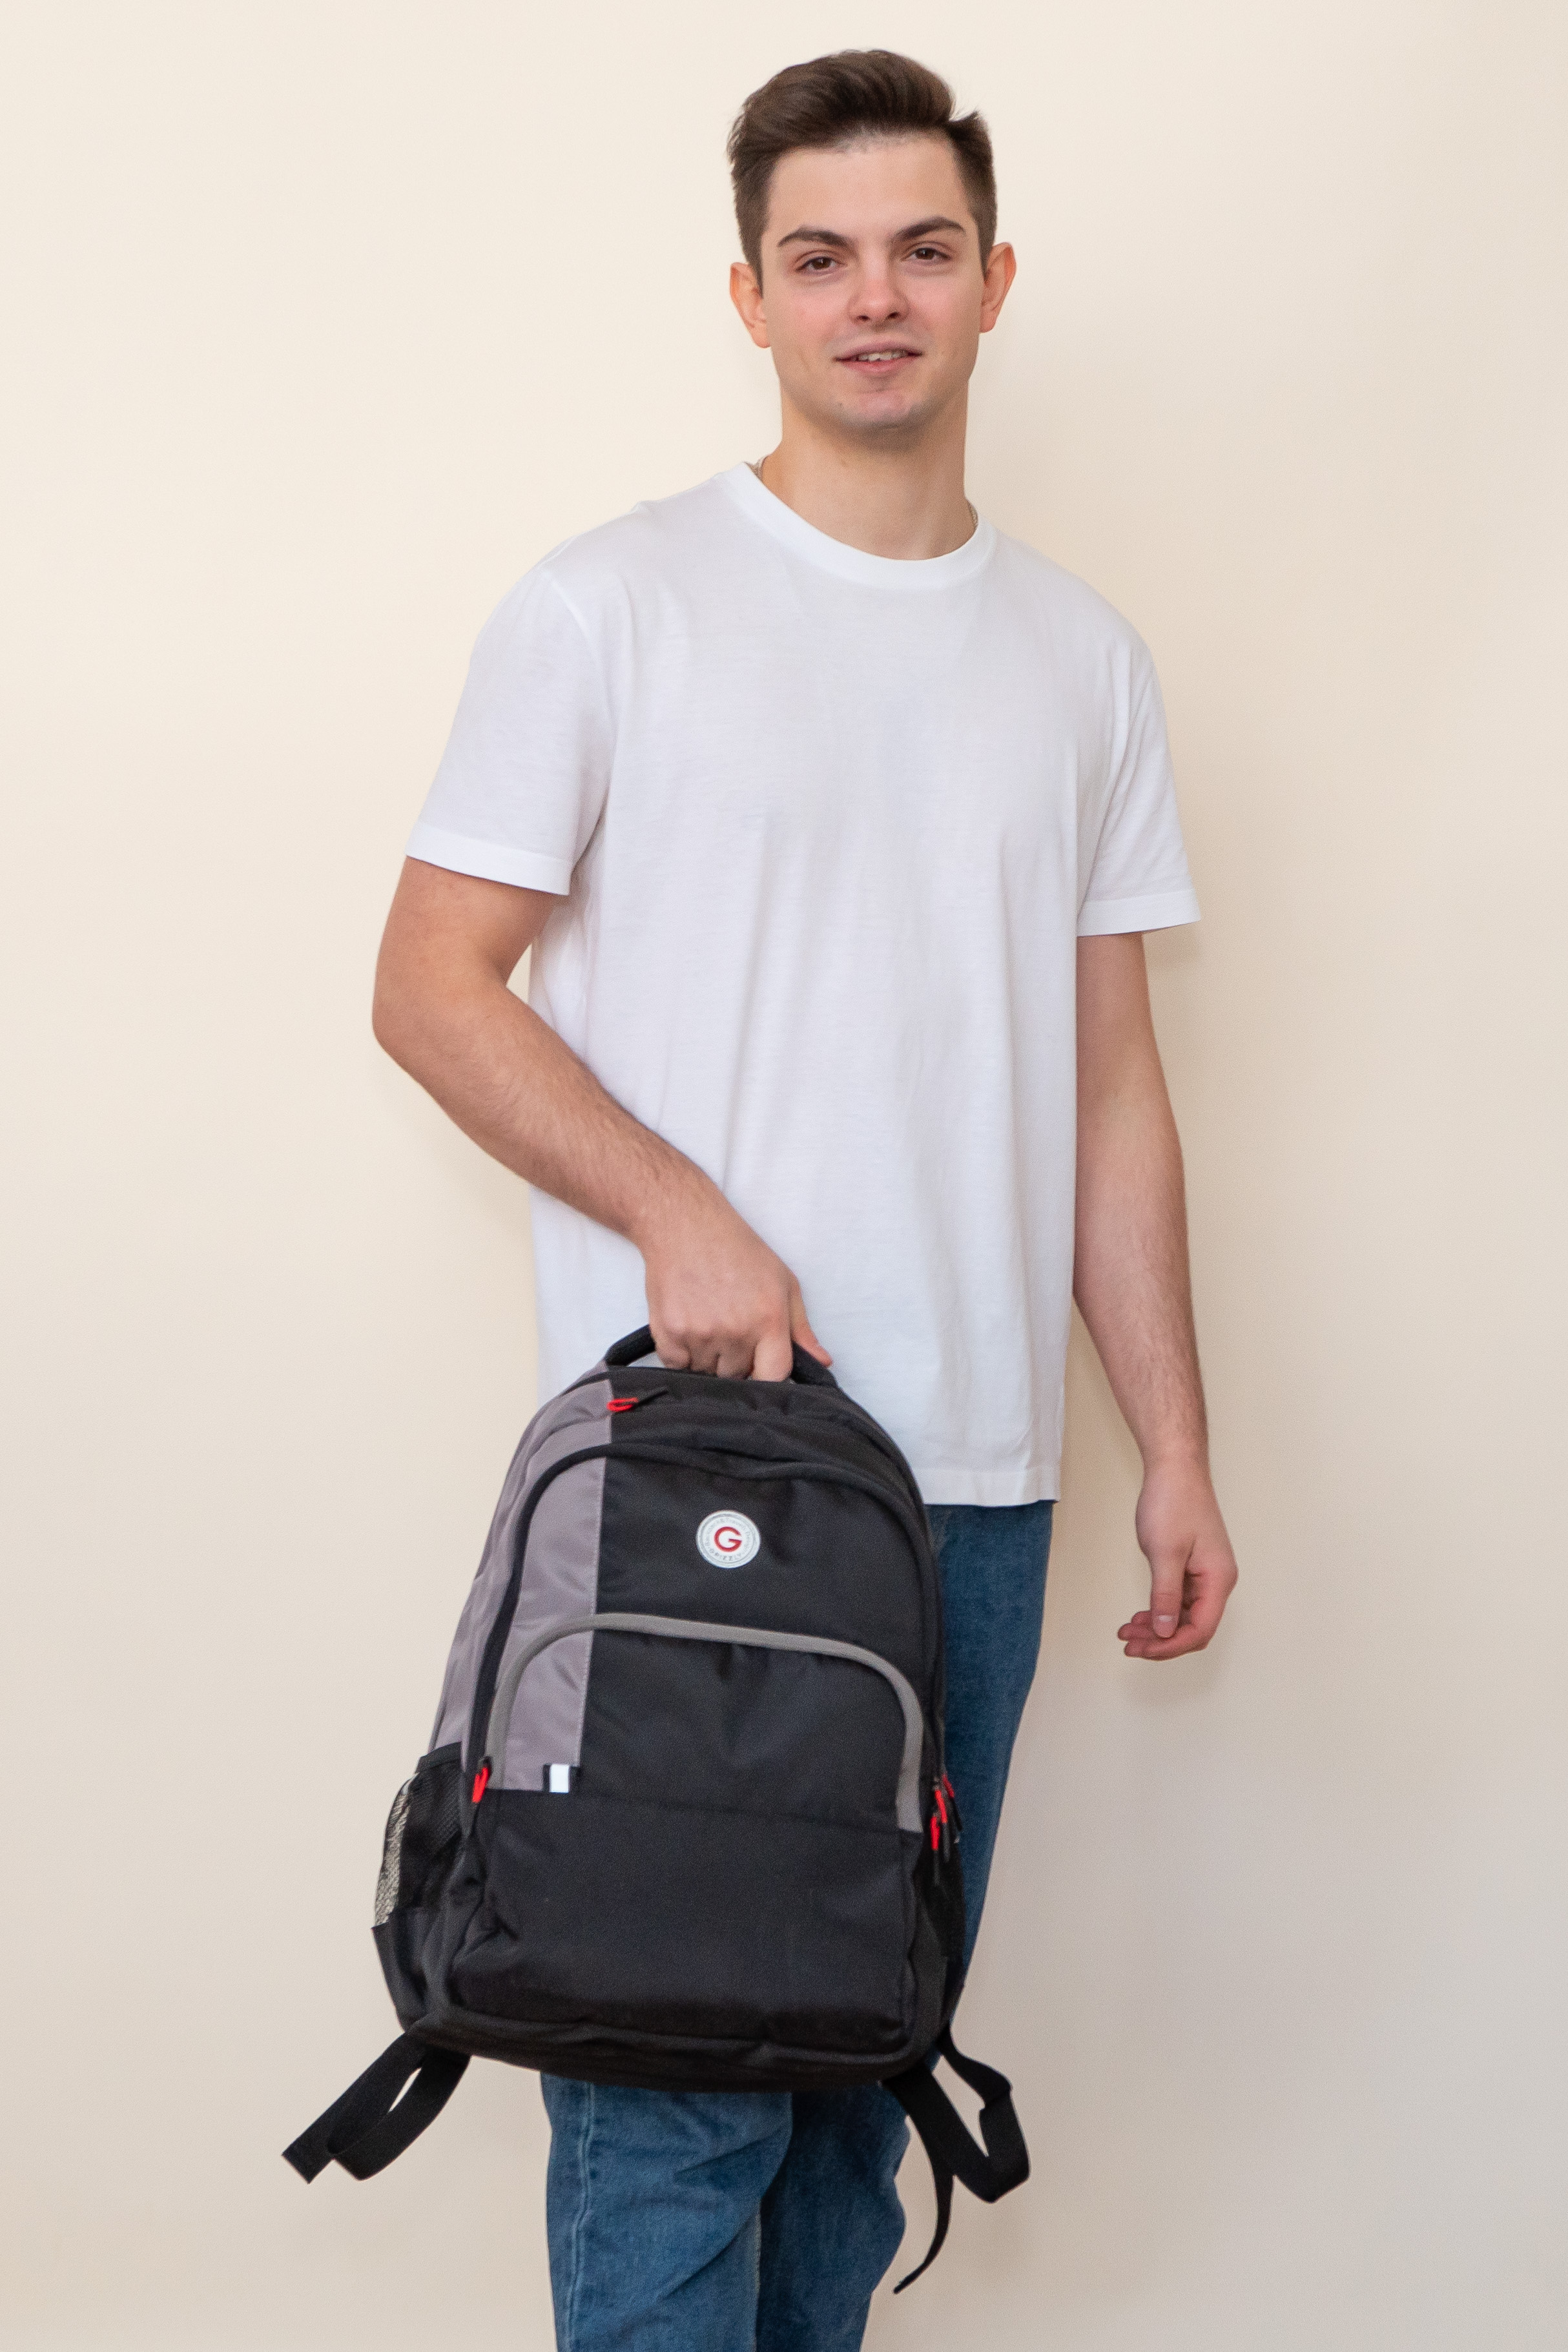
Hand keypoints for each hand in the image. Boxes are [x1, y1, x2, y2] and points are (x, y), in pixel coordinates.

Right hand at [636, 1167, 830, 1380]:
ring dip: (708, 1359)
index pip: (774, 1378)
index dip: (767, 1378)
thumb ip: (802, 1330)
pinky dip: (681, 1354)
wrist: (686, 1226)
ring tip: (708, 1322)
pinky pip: (678, 1366)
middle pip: (738, 1377)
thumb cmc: (737, 1251)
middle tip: (729, 1328)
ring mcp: (701, 1334)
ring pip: (706, 1373)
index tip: (759, 1368)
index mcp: (768, 1320)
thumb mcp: (782, 1282)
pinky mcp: (670, 1333)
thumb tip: (822, 1362)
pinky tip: (688, 1324)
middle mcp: (735, 1331)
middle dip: (736, 1362)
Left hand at [1118, 1458, 1237, 1659]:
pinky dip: (1159, 1610)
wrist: (1175, 1469)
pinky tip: (1140, 1616)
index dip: (1170, 1646)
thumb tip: (1165, 1632)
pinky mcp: (1192, 1566)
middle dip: (1161, 1641)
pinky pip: (1179, 1599)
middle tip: (1128, 1645)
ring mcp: (1205, 1574)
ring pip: (1183, 1615)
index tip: (1142, 1650)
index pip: (1199, 1630)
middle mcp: (1216, 1581)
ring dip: (1157, 1627)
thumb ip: (1165, 1596)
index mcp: (1218, 1580)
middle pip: (1193, 1627)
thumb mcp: (1165, 1553)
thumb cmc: (1173, 1503)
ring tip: (1128, 1632)